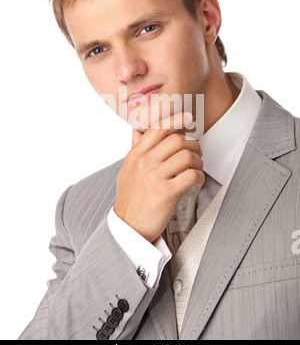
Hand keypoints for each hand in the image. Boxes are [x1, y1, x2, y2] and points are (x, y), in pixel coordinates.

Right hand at [114, 112, 204, 242]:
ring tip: (197, 170)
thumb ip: (134, 149)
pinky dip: (199, 177)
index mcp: (135, 155)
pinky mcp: (165, 192)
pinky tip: (196, 183)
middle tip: (197, 154)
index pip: (158, 128)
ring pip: (187, 155)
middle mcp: (144, 162)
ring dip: (198, 162)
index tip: (189, 117)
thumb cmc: (130, 199)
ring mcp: (154, 177)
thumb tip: (137, 130)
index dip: (176, 119)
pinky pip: (191, 175)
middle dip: (193, 145)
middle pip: (177, 139)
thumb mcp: (127, 170)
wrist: (128, 227)